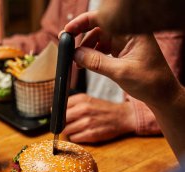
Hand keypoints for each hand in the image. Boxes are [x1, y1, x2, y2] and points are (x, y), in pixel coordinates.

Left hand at [63, 94, 135, 142]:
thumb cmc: (103, 109)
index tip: (59, 117)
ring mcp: (87, 123)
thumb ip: (71, 103)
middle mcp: (84, 110)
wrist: (122, 117)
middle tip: (69, 125)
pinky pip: (74, 139)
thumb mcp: (88, 100)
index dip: (58, 114)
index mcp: (82, 99)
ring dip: (69, 132)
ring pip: (66, 131)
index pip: (60, 108)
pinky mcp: (91, 134)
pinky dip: (76, 138)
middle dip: (63, 124)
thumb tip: (53, 110)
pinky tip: (82, 134)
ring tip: (78, 129)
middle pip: (61, 121)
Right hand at [64, 11, 178, 107]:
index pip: (103, 19)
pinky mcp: (123, 52)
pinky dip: (93, 56)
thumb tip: (76, 55)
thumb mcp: (120, 72)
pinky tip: (86, 65)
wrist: (161, 95)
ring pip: (99, 40)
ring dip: (87, 50)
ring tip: (77, 63)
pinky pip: (103, 49)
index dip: (82, 23)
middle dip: (82, 39)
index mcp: (132, 31)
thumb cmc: (149, 81)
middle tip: (69, 51)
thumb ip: (96, 62)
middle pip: (98, 28)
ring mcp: (125, 42)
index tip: (67, 32)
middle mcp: (128, 33)